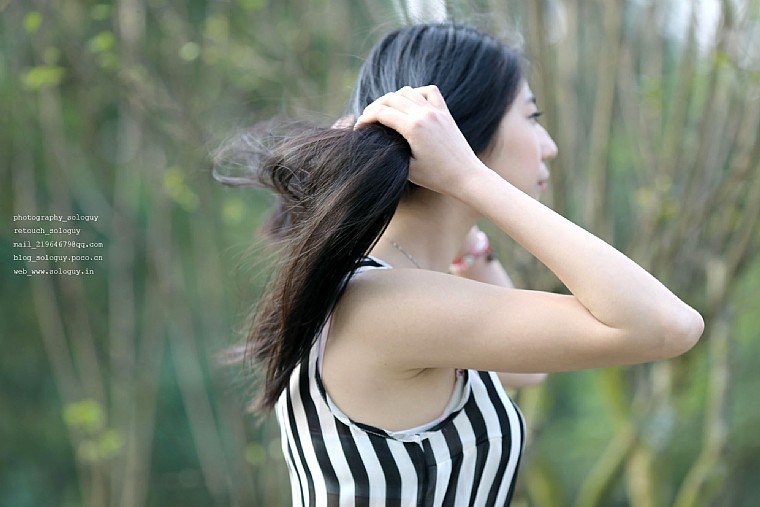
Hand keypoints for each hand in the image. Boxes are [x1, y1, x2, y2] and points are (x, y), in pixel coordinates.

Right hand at [354, 86, 486, 195]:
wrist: (467, 177)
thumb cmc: (437, 178)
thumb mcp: (408, 169)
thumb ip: (391, 150)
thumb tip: (377, 142)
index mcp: (413, 127)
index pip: (381, 113)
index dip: (365, 118)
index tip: (359, 128)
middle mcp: (424, 114)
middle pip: (391, 98)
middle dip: (374, 107)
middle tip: (367, 119)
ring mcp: (436, 111)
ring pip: (407, 91)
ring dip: (393, 98)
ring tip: (385, 111)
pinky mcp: (445, 113)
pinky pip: (429, 91)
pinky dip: (416, 92)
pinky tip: (411, 103)